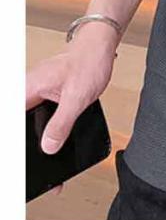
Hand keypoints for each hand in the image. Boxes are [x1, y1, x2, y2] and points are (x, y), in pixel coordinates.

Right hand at [26, 22, 118, 195]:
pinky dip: (44, 133)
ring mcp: (36, 95)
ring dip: (35, 142)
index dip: (16, 144)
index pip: (12, 121)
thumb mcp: (76, 97)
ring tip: (41, 164)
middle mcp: (27, 92)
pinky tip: (51, 145)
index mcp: (26, 90)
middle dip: (24, 147)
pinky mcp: (46, 98)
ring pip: (29, 124)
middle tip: (27, 172)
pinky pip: (40, 119)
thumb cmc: (88, 61)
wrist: (100, 48)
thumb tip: (48, 146)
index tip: (18, 164)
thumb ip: (61, 123)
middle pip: (20, 126)